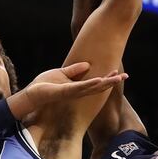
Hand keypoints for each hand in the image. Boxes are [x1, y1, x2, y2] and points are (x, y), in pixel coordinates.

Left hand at [9, 62, 126, 117]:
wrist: (32, 93)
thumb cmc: (44, 85)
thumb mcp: (61, 73)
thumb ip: (74, 70)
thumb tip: (87, 64)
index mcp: (77, 86)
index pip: (96, 82)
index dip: (108, 78)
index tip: (119, 72)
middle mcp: (78, 91)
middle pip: (98, 86)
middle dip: (112, 81)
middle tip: (126, 76)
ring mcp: (73, 92)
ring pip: (92, 87)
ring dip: (105, 82)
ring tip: (117, 77)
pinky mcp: (65, 92)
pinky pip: (80, 87)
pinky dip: (90, 84)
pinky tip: (99, 80)